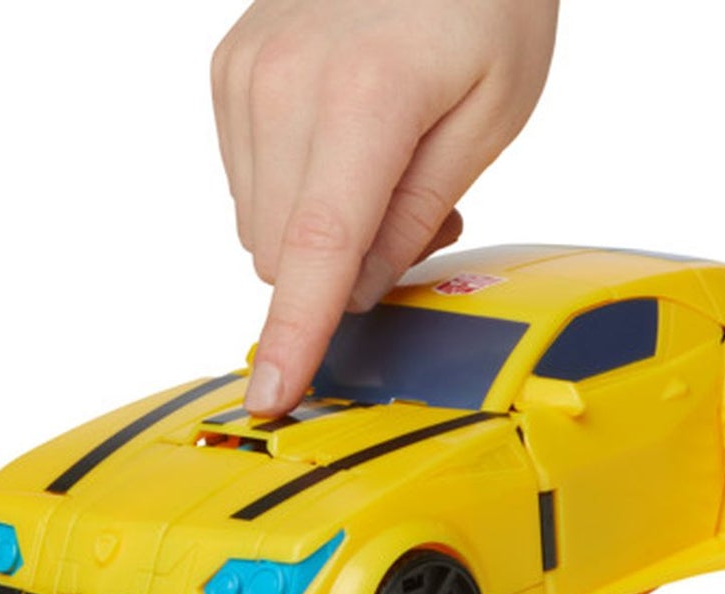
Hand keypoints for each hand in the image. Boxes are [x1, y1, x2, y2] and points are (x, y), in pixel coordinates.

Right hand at [212, 0, 557, 415]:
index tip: (271, 394)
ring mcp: (247, 73)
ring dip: (314, 225)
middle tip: (413, 208)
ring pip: (257, 225)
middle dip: (338, 264)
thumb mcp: (495, 111)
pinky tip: (340, 132)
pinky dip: (291, 181)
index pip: (317, 250)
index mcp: (366, 98)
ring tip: (379, 159)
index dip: (296, 334)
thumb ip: (421, 214)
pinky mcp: (229, 68)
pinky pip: (246, 179)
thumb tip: (362, 289)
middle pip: (284, 254)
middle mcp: (286, 84)